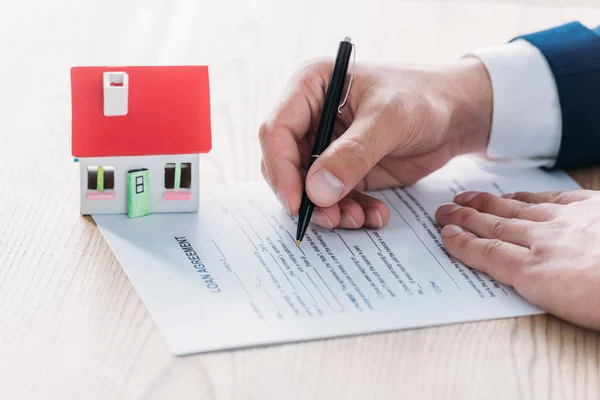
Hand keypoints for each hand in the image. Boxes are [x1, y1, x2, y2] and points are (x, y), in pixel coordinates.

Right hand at [259, 58, 491, 228]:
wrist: (456, 114)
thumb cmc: (424, 97)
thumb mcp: (390, 119)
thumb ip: (353, 153)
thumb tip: (316, 191)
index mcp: (310, 87)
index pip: (276, 130)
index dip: (281, 169)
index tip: (298, 203)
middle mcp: (310, 117)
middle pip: (285, 165)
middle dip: (307, 197)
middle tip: (331, 219)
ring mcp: (325, 146)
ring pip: (308, 188)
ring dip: (330, 210)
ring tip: (358, 219)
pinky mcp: (342, 169)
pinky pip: (333, 198)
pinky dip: (349, 211)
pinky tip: (373, 215)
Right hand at [435, 189, 599, 330]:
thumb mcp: (570, 312)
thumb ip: (540, 292)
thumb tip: (517, 280)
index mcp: (540, 274)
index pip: (490, 254)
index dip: (464, 244)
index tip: (447, 234)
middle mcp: (548, 241)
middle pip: (497, 227)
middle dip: (466, 219)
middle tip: (445, 211)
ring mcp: (570, 220)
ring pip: (518, 210)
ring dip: (488, 204)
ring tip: (468, 198)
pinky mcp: (593, 207)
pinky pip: (552, 197)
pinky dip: (528, 196)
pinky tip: (516, 195)